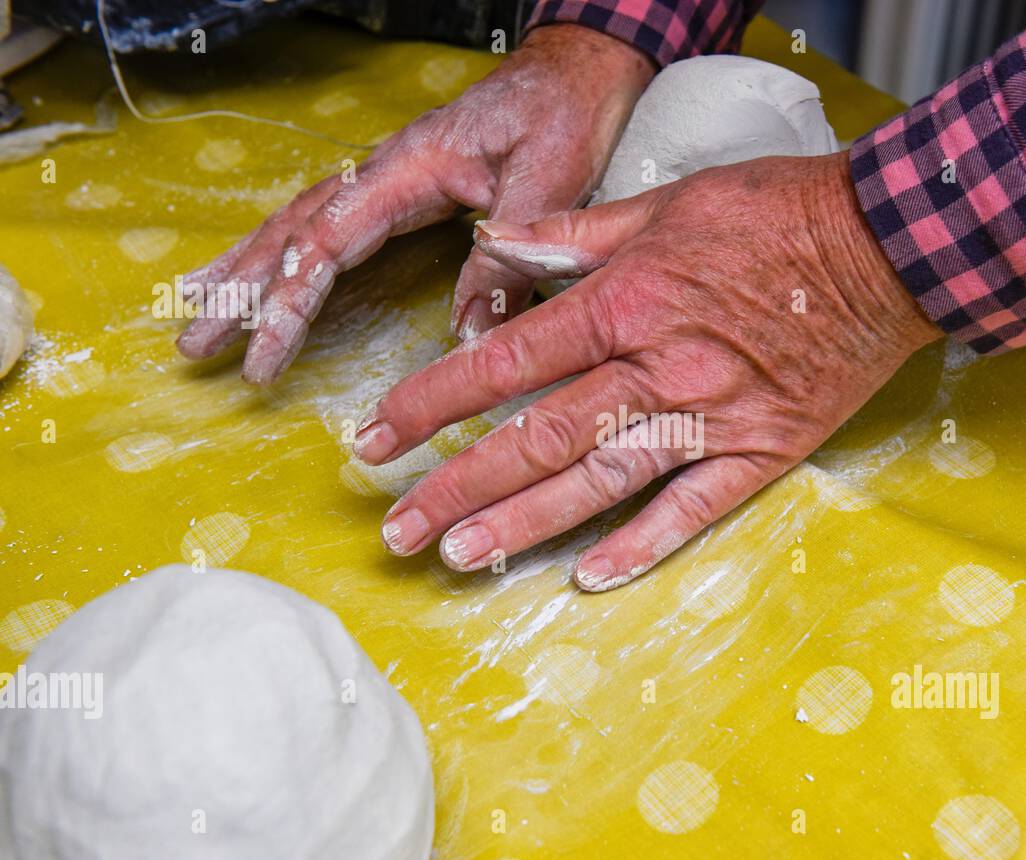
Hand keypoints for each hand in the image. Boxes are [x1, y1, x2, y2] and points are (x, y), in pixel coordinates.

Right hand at [175, 24, 654, 381]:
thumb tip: (467, 338)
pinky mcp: (396, 187)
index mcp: (404, 170)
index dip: (288, 306)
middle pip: (290, 233)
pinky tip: (261, 274)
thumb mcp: (545, 184)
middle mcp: (379, 171)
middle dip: (239, 292)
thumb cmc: (561, 117)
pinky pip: (324, 222)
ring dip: (245, 271)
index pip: (325, 244)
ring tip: (197, 312)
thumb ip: (504, 257)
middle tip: (192, 345)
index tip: (262, 360)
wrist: (571, 72)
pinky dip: (283, 252)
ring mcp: (382, 177)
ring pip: (296, 224)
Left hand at [355, 152, 941, 589]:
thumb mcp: (663, 205)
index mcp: (624, 304)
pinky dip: (642, 545)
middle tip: (396, 529)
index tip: (378, 437)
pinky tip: (590, 578)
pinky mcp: (761, 451)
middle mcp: (656, 369)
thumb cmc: (775, 214)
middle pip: (538, 438)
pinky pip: (694, 509)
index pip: (504, 363)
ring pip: (600, 482)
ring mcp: (710, 418)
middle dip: (458, 485)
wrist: (886, 247)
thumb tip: (494, 244)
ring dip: (525, 524)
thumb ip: (571, 234)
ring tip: (459, 557)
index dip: (432, 403)